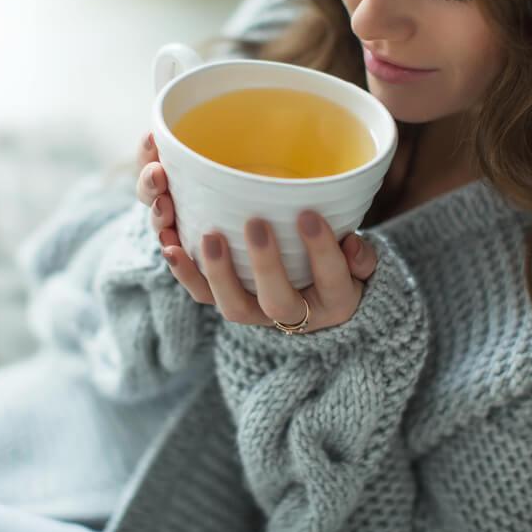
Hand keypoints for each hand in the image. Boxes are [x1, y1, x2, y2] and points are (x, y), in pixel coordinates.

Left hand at [135, 132, 377, 332]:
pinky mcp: (226, 300)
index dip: (322, 251)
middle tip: (256, 224)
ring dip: (218, 273)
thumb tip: (352, 243)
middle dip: (266, 265)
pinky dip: (185, 274)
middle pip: (278, 302)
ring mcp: (256, 311)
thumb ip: (362, 256)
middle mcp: (293, 314)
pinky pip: (202, 296)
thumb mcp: (362, 265)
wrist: (316, 303)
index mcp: (335, 300)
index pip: (331, 279)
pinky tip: (170, 247)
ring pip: (234, 306)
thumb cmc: (341, 269)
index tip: (310, 216)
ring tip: (209, 237)